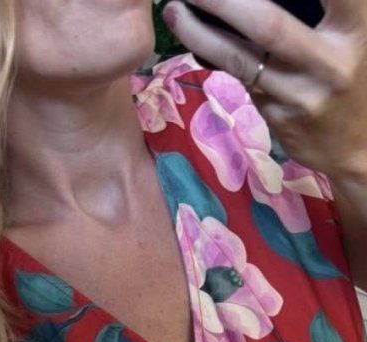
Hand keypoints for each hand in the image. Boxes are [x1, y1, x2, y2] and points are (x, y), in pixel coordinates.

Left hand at [163, 0, 366, 181]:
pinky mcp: (277, 117)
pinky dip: (212, 53)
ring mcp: (300, 96)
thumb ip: (333, 7)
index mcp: (358, 29)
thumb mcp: (357, 33)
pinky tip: (191, 34)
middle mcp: (331, 63)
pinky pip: (238, 79)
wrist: (359, 145)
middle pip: (268, 25)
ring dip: (200, 33)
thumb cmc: (357, 71)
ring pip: (240, 59)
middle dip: (224, 3)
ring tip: (175, 10)